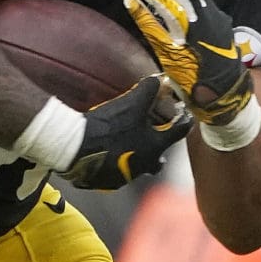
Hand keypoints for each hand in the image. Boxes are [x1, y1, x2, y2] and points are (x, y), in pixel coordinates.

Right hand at [63, 74, 191, 190]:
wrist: (76, 148)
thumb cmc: (109, 126)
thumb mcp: (131, 103)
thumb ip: (148, 90)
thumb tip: (159, 79)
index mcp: (155, 146)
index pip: (179, 132)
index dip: (184, 120)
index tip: (184, 114)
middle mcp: (145, 165)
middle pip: (159, 159)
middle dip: (158, 149)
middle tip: (155, 139)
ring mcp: (127, 177)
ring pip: (139, 168)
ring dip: (138, 157)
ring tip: (130, 146)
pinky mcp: (109, 182)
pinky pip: (119, 174)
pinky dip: (118, 164)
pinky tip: (110, 155)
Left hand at [124, 0, 253, 125]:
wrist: (225, 97)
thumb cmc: (215, 68)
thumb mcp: (209, 38)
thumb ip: (194, 21)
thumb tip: (171, 3)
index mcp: (212, 17)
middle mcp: (206, 22)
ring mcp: (193, 36)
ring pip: (171, 4)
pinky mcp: (178, 53)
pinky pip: (158, 30)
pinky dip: (143, 14)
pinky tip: (131, 3)